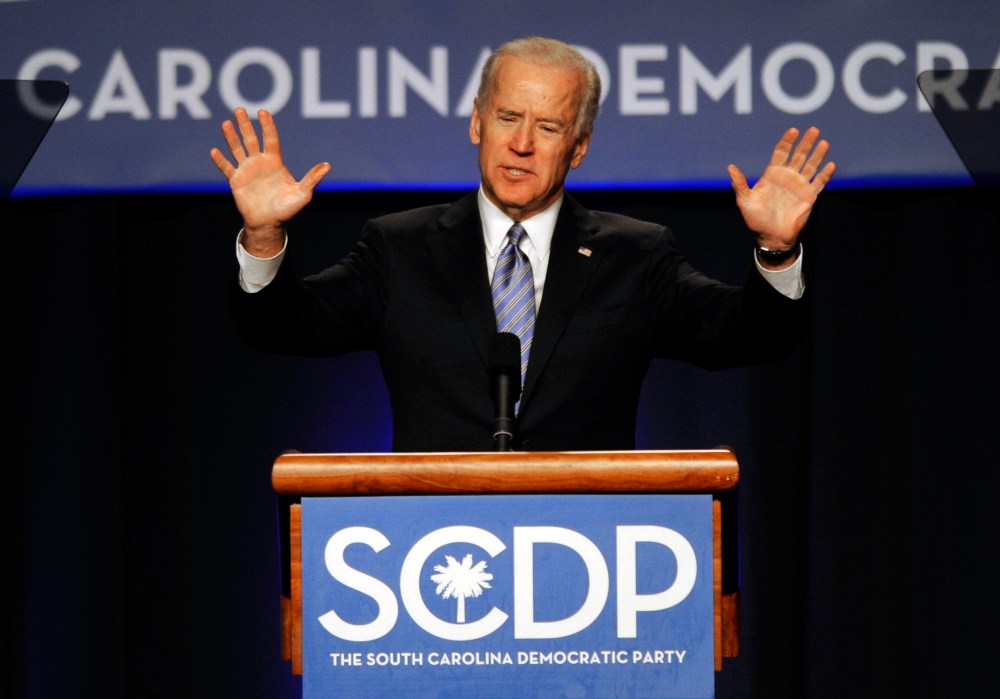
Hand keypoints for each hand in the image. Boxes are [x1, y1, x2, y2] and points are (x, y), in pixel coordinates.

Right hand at [210, 108, 330, 256]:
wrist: (269, 223)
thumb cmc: (287, 208)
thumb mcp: (302, 193)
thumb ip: (312, 178)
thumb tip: (327, 166)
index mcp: (274, 161)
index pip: (270, 139)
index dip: (267, 126)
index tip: (263, 112)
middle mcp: (259, 162)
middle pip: (251, 139)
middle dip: (245, 125)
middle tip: (239, 110)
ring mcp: (246, 170)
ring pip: (237, 149)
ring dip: (231, 137)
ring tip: (226, 123)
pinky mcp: (236, 181)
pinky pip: (227, 168)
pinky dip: (221, 161)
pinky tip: (214, 151)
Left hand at [727, 127, 834, 251]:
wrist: (770, 237)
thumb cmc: (756, 219)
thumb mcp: (744, 201)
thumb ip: (740, 184)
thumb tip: (730, 167)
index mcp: (772, 175)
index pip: (781, 153)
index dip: (787, 141)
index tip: (794, 130)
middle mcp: (787, 177)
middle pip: (798, 155)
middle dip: (806, 143)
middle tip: (814, 130)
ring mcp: (799, 186)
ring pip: (810, 166)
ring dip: (817, 155)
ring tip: (823, 142)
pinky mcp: (809, 196)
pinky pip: (819, 183)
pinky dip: (825, 174)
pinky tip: (830, 164)